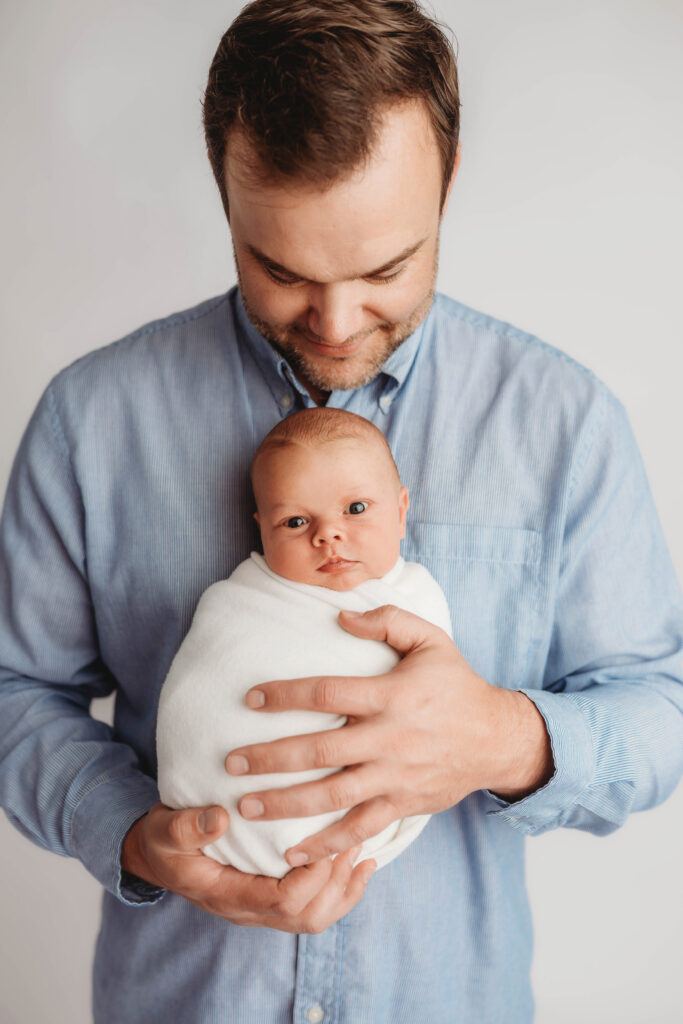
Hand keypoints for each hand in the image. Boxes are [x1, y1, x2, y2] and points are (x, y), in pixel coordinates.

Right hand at [120, 802, 375, 932]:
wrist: (158, 854)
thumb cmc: (163, 839)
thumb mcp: (164, 829)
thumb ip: (187, 827)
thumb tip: (218, 817)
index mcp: (227, 895)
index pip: (282, 900)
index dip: (311, 874)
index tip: (325, 838)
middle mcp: (248, 909)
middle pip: (307, 916)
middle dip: (335, 881)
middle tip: (351, 840)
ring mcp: (261, 907)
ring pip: (315, 918)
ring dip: (343, 887)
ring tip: (360, 850)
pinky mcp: (271, 896)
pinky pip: (315, 908)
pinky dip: (343, 889)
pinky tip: (359, 863)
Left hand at [226, 606, 553, 866]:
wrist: (497, 737)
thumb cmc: (456, 684)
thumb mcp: (430, 639)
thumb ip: (388, 621)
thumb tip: (340, 617)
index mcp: (391, 695)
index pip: (327, 694)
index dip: (285, 696)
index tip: (251, 699)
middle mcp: (389, 739)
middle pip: (320, 751)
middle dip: (271, 758)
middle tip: (232, 763)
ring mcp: (395, 776)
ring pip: (333, 796)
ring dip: (287, 804)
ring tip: (247, 806)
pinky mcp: (402, 804)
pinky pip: (360, 829)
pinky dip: (326, 844)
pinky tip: (292, 851)